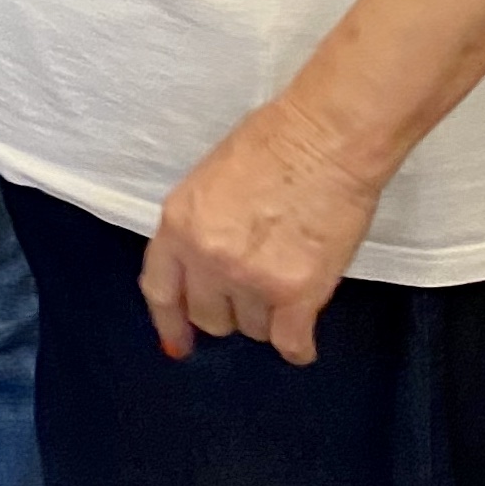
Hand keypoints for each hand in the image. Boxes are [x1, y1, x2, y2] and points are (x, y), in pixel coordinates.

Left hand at [141, 95, 386, 364]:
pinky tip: (303, 336)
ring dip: (268, 317)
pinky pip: (291, 343)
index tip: (178, 343)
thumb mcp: (208, 183)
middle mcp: (206, 258)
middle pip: (210, 317)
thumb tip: (205, 267)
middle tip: (254, 292)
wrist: (323, 140)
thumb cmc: (271, 145)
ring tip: (288, 284)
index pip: (161, 289)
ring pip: (254, 329)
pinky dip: (298, 345)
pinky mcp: (296, 294)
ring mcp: (250, 279)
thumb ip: (200, 228)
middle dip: (230, 311)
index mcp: (178, 224)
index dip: (169, 322)